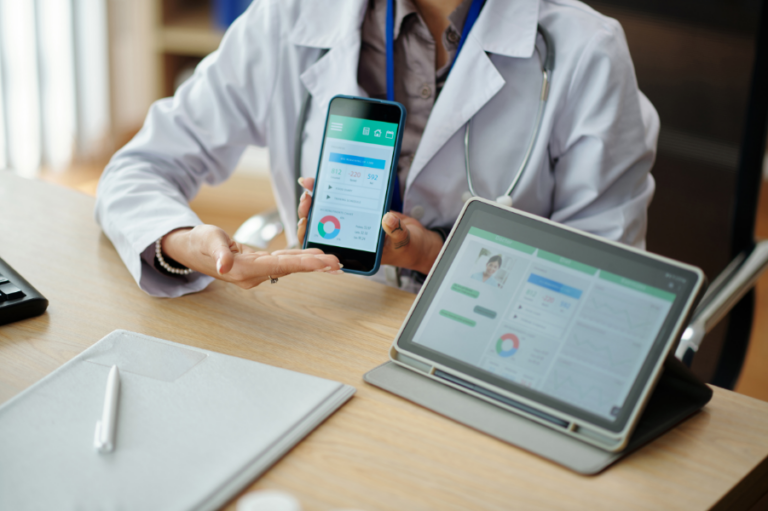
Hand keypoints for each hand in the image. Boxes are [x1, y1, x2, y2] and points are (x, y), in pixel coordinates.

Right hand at [161, 225, 341, 288]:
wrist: (190, 248)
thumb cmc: (199, 242)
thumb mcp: (208, 241)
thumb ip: (219, 254)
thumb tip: (224, 267)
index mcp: (244, 269)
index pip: (280, 266)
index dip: (303, 264)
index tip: (323, 263)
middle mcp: (254, 274)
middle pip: (290, 268)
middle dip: (315, 266)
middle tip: (338, 264)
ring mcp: (257, 271)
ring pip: (289, 265)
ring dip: (311, 263)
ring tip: (332, 262)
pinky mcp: (258, 264)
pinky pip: (283, 262)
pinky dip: (299, 258)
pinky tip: (314, 257)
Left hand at [296, 177, 442, 274]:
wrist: (416, 240)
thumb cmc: (407, 247)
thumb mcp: (403, 240)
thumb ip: (396, 231)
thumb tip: (387, 219)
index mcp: (353, 250)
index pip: (324, 244)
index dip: (310, 233)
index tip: (306, 218)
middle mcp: (349, 237)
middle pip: (320, 225)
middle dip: (310, 210)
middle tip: (308, 194)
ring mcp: (352, 223)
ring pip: (327, 211)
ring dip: (318, 197)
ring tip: (311, 183)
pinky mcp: (359, 210)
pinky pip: (342, 200)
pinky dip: (333, 189)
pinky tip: (325, 179)